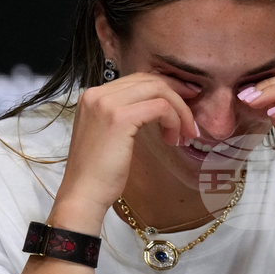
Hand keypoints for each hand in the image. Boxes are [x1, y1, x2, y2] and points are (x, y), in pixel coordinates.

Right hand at [50, 74, 200, 230]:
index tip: (184, 102)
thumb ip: (125, 114)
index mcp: (93, 95)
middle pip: (150, 80)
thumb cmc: (98, 173)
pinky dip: (174, 120)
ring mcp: (107, 104)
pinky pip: (160, 107)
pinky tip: (173, 139)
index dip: (166, 88)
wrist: (83, 194)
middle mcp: (98, 94)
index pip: (137, 79)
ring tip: (185, 134)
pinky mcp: (120, 118)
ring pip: (158, 90)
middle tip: (191, 117)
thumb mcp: (110, 134)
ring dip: (179, 110)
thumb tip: (157, 107)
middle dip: (178, 95)